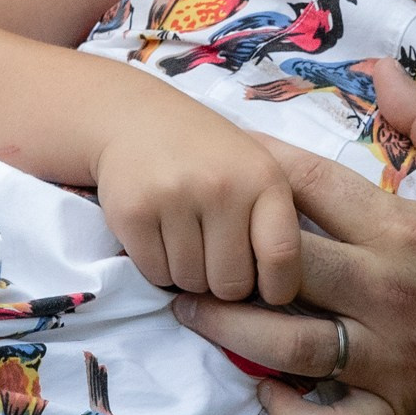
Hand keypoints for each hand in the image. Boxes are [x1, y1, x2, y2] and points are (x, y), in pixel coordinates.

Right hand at [94, 79, 304, 305]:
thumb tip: (277, 295)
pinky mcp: (132, 212)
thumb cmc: (208, 154)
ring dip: (188, 274)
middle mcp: (221, 187)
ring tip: (185, 239)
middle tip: (214, 257)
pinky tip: (160, 237)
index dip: (279, 288)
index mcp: (263, 178)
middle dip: (224, 283)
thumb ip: (273, 223)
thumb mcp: (257, 171)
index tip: (269, 291)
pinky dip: (158, 268)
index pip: (282, 255)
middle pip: (231, 283)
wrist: (137, 119)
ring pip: (190, 282)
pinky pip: (154, 273)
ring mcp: (174, 198)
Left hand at [173, 59, 415, 414]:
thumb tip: (379, 67)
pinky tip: (264, 393)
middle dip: (221, 256)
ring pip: (287, 349)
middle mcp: (387, 297)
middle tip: (180, 245)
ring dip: (230, 332)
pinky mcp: (399, 414)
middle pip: (279, 272)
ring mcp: (390, 361)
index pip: (308, 191)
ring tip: (191, 311)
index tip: (218, 154)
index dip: (257, 167)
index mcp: (405, 232)